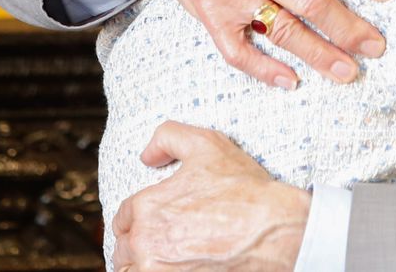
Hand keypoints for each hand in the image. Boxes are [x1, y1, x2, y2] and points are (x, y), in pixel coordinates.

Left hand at [112, 121, 309, 271]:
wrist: (273, 230)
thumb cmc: (244, 190)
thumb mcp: (207, 145)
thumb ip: (168, 137)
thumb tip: (147, 156)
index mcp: (146, 206)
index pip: (122, 218)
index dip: (137, 217)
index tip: (154, 220)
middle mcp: (145, 241)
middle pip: (124, 248)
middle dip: (139, 243)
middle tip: (161, 240)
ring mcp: (157, 270)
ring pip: (131, 269)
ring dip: (141, 263)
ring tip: (161, 258)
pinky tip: (173, 267)